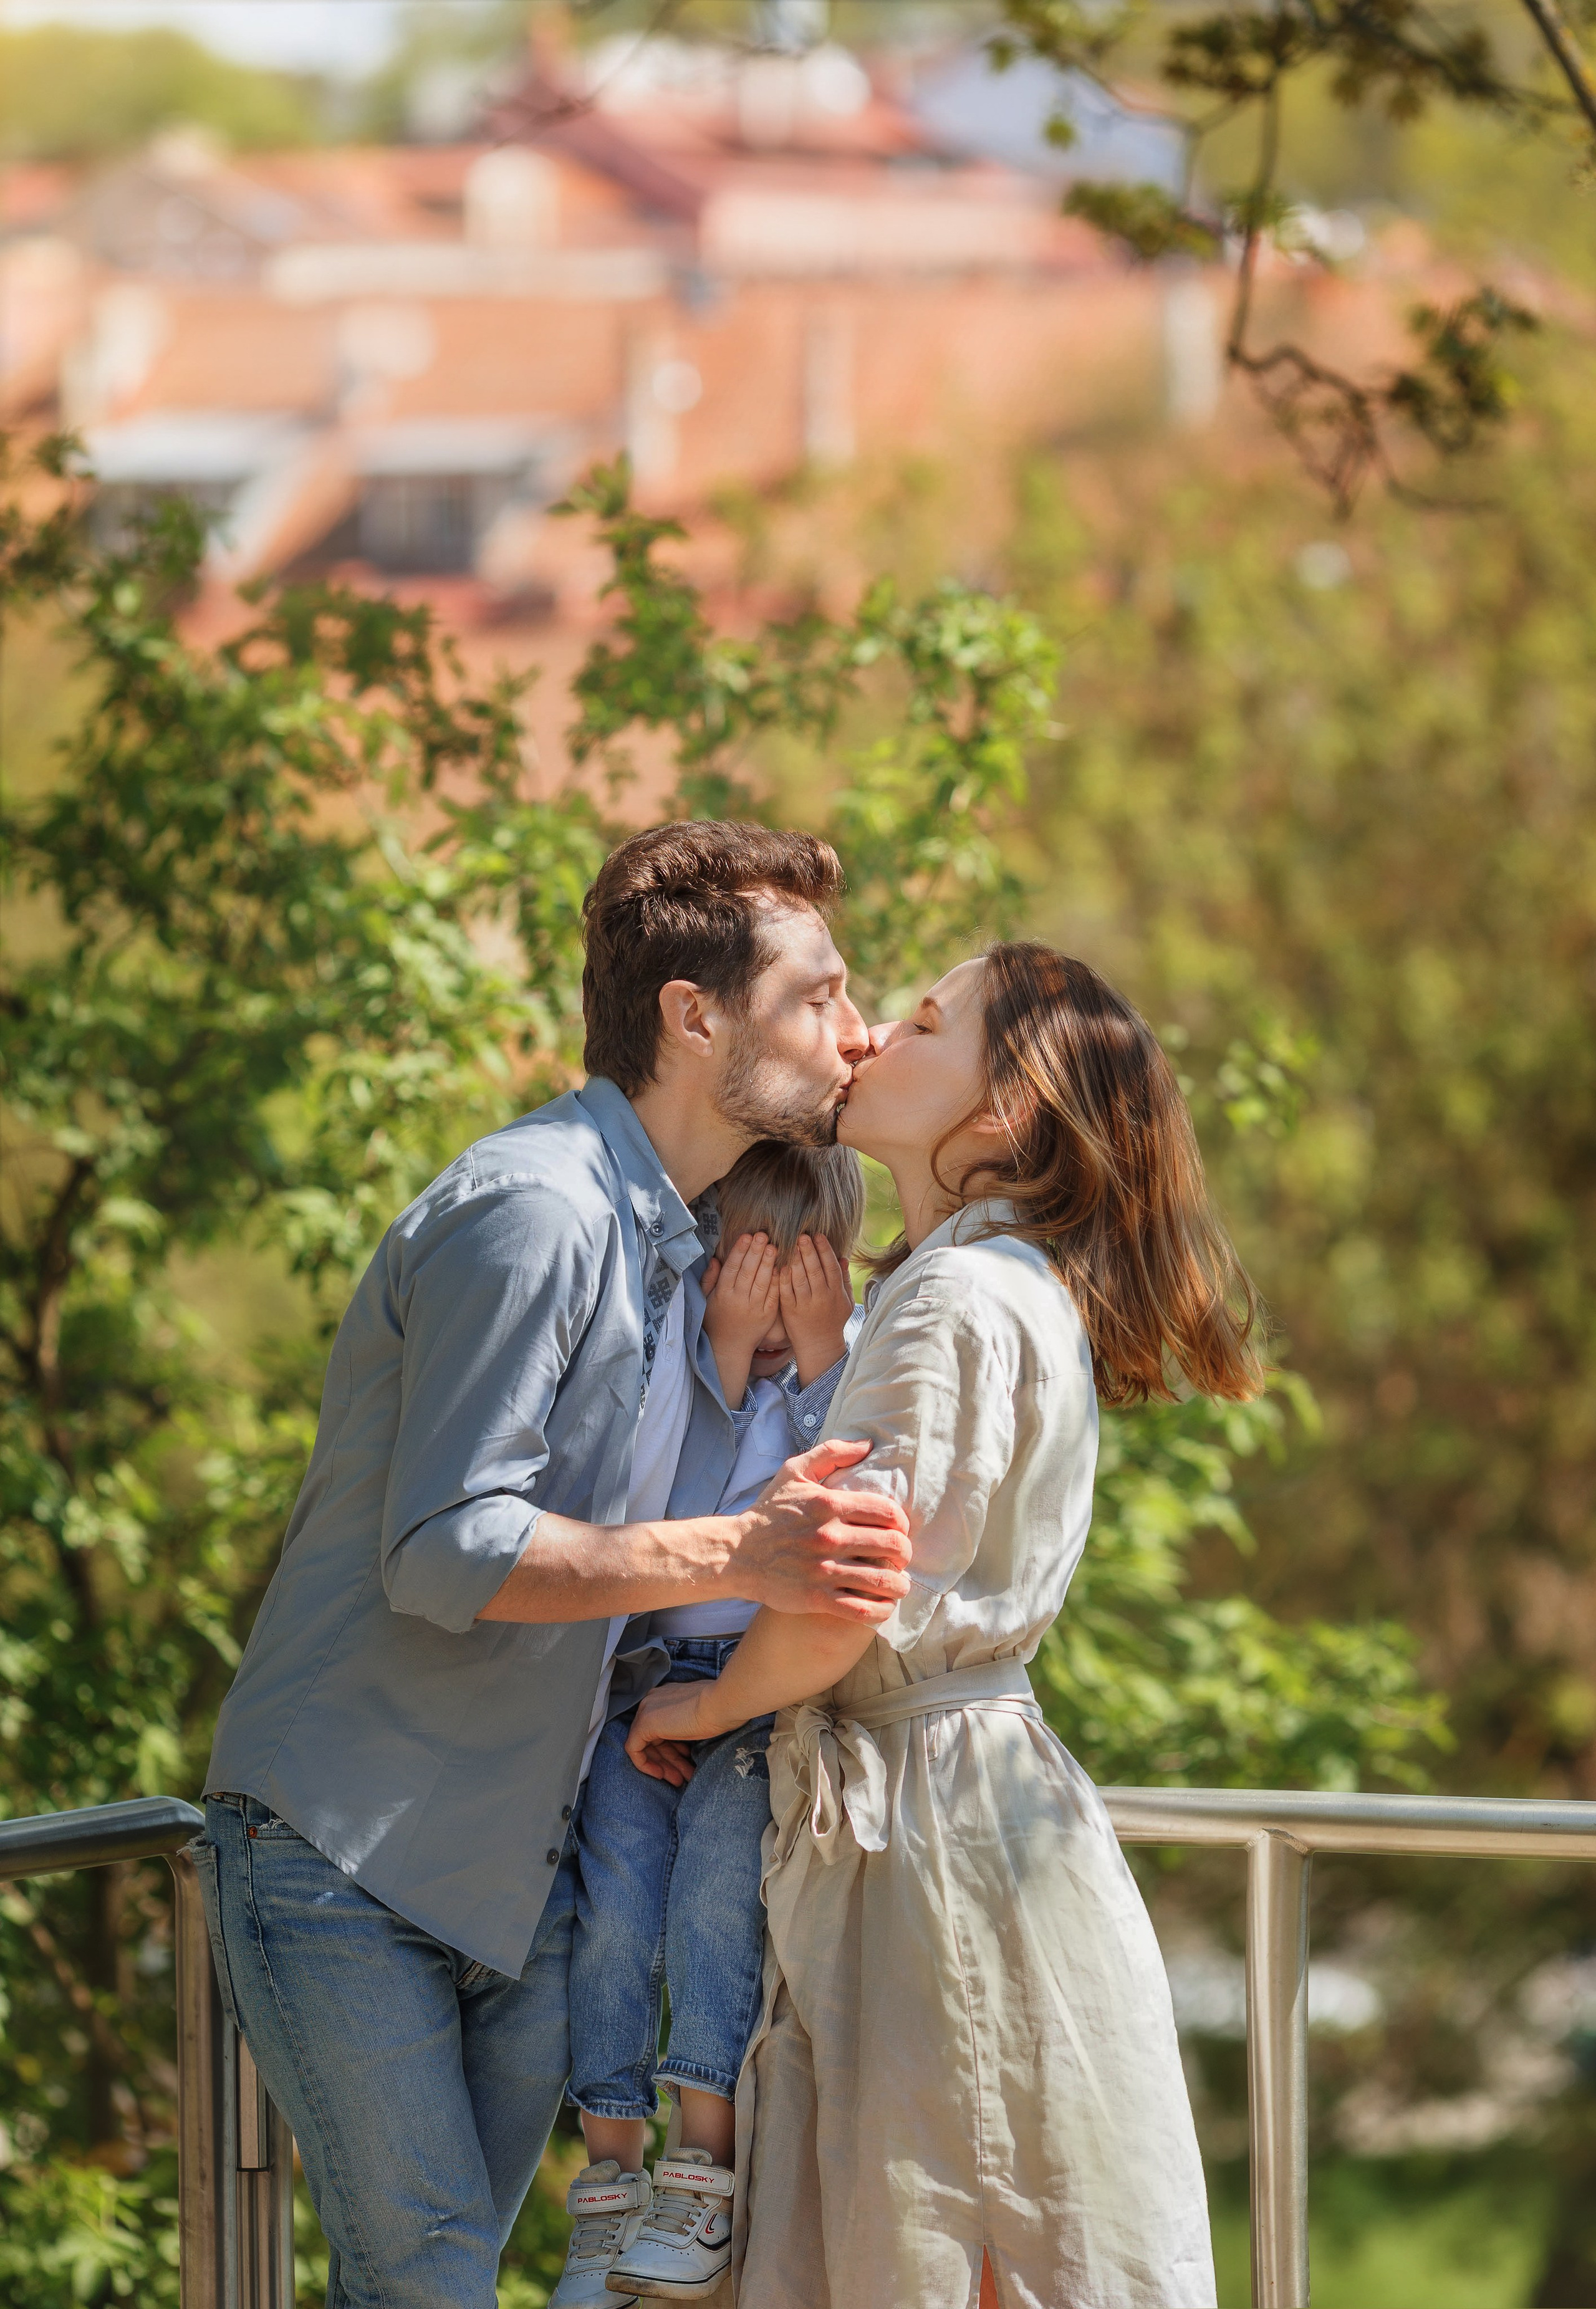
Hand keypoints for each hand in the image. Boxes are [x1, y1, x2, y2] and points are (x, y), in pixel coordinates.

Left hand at [626, 1681, 714, 1786]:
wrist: (721, 1704)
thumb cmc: (718, 1710)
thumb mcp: (700, 1718)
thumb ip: (687, 1725)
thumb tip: (686, 1745)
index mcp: (666, 1696)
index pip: (662, 1728)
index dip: (673, 1749)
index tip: (686, 1762)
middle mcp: (652, 1700)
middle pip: (653, 1738)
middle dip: (668, 1761)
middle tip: (681, 1778)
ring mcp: (646, 1711)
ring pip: (645, 1746)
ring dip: (663, 1766)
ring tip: (678, 1780)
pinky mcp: (644, 1723)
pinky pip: (634, 1749)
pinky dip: (645, 1764)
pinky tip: (661, 1774)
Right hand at [702, 1232, 779, 1404]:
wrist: (728, 1347)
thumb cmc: (715, 1319)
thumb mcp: (706, 1299)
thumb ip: (709, 1279)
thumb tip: (715, 1259)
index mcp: (722, 1294)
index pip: (731, 1268)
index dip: (739, 1251)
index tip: (746, 1235)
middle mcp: (738, 1300)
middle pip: (748, 1272)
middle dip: (756, 1252)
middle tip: (763, 1235)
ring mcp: (754, 1308)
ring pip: (762, 1282)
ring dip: (768, 1264)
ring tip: (774, 1246)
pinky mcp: (767, 1316)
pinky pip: (773, 1296)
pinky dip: (777, 1282)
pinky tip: (781, 1268)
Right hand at [730, 1436, 909, 1624]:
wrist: (736, 1553)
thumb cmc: (769, 1512)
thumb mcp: (794, 1471)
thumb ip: (831, 1452)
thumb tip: (867, 1445)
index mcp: (828, 1503)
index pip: (887, 1511)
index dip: (902, 1522)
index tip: (899, 1530)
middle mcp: (829, 1536)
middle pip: (891, 1545)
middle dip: (905, 1553)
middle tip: (901, 1557)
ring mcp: (823, 1569)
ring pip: (881, 1580)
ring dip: (899, 1585)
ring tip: (899, 1585)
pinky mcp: (816, 1598)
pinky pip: (861, 1610)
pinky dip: (881, 1610)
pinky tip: (884, 1606)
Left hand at [778, 1234, 853, 1387]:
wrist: (819, 1346)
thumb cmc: (833, 1320)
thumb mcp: (846, 1301)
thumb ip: (845, 1279)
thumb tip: (843, 1257)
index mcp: (836, 1293)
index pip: (831, 1266)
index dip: (824, 1250)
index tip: (818, 1236)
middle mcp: (821, 1298)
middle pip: (814, 1270)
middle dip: (808, 1251)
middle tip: (801, 1236)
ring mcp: (805, 1305)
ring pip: (799, 1278)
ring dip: (794, 1260)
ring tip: (789, 1245)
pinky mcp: (790, 1311)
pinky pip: (785, 1291)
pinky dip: (782, 1277)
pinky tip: (779, 1264)